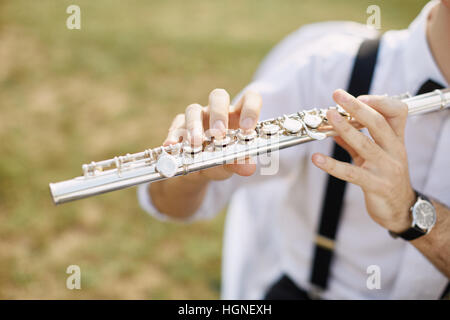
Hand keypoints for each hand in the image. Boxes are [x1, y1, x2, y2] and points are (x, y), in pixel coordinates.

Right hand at [164, 88, 262, 181]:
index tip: (247, 129)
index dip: (250, 109)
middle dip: (219, 113)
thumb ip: (239, 163)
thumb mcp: (231, 165)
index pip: (249, 99)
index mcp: (237, 116)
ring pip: (193, 110)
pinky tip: (173, 146)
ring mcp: (197, 117)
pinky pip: (176, 126)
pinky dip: (174, 136)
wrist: (198, 172)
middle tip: (219, 133)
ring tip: (195, 143)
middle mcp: (217, 112)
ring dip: (194, 125)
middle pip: (218, 96)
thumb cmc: (222, 162)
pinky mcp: (179, 126)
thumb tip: (248, 167)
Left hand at [311, 89, 415, 232]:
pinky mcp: (376, 185)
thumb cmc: (385, 177)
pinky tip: (316, 158)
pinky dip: (332, 164)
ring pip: (365, 144)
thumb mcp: (374, 156)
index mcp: (397, 140)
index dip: (379, 101)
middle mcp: (395, 151)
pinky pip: (351, 173)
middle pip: (378, 123)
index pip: (397, 112)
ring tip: (328, 116)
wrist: (401, 210)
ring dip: (344, 129)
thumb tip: (334, 126)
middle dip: (357, 107)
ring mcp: (386, 168)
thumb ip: (355, 141)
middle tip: (338, 95)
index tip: (359, 96)